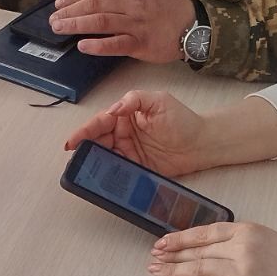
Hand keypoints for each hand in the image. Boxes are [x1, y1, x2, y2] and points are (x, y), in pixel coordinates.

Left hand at [50, 0, 194, 62]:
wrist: (193, 26)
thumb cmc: (168, 9)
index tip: (59, 2)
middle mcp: (132, 3)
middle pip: (94, 4)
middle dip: (70, 11)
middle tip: (53, 19)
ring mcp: (136, 23)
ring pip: (101, 22)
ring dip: (76, 25)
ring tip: (60, 29)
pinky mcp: (141, 43)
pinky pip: (116, 44)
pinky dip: (98, 45)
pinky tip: (82, 46)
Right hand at [64, 90, 212, 178]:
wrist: (203, 144)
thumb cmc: (183, 120)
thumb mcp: (159, 100)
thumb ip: (135, 100)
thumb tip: (113, 109)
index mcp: (126, 115)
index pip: (101, 121)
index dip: (84, 131)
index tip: (73, 141)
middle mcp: (124, 133)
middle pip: (98, 140)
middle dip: (85, 147)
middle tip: (76, 156)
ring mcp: (130, 151)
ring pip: (105, 156)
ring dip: (94, 161)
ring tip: (85, 167)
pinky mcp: (137, 167)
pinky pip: (119, 170)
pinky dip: (109, 172)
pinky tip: (103, 175)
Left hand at [147, 220, 276, 275]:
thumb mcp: (267, 238)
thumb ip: (238, 238)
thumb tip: (203, 245)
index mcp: (247, 230)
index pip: (204, 232)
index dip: (180, 238)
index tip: (162, 242)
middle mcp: (242, 249)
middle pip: (197, 252)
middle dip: (171, 256)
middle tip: (153, 258)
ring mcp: (241, 273)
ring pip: (198, 270)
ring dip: (173, 272)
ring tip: (155, 272)